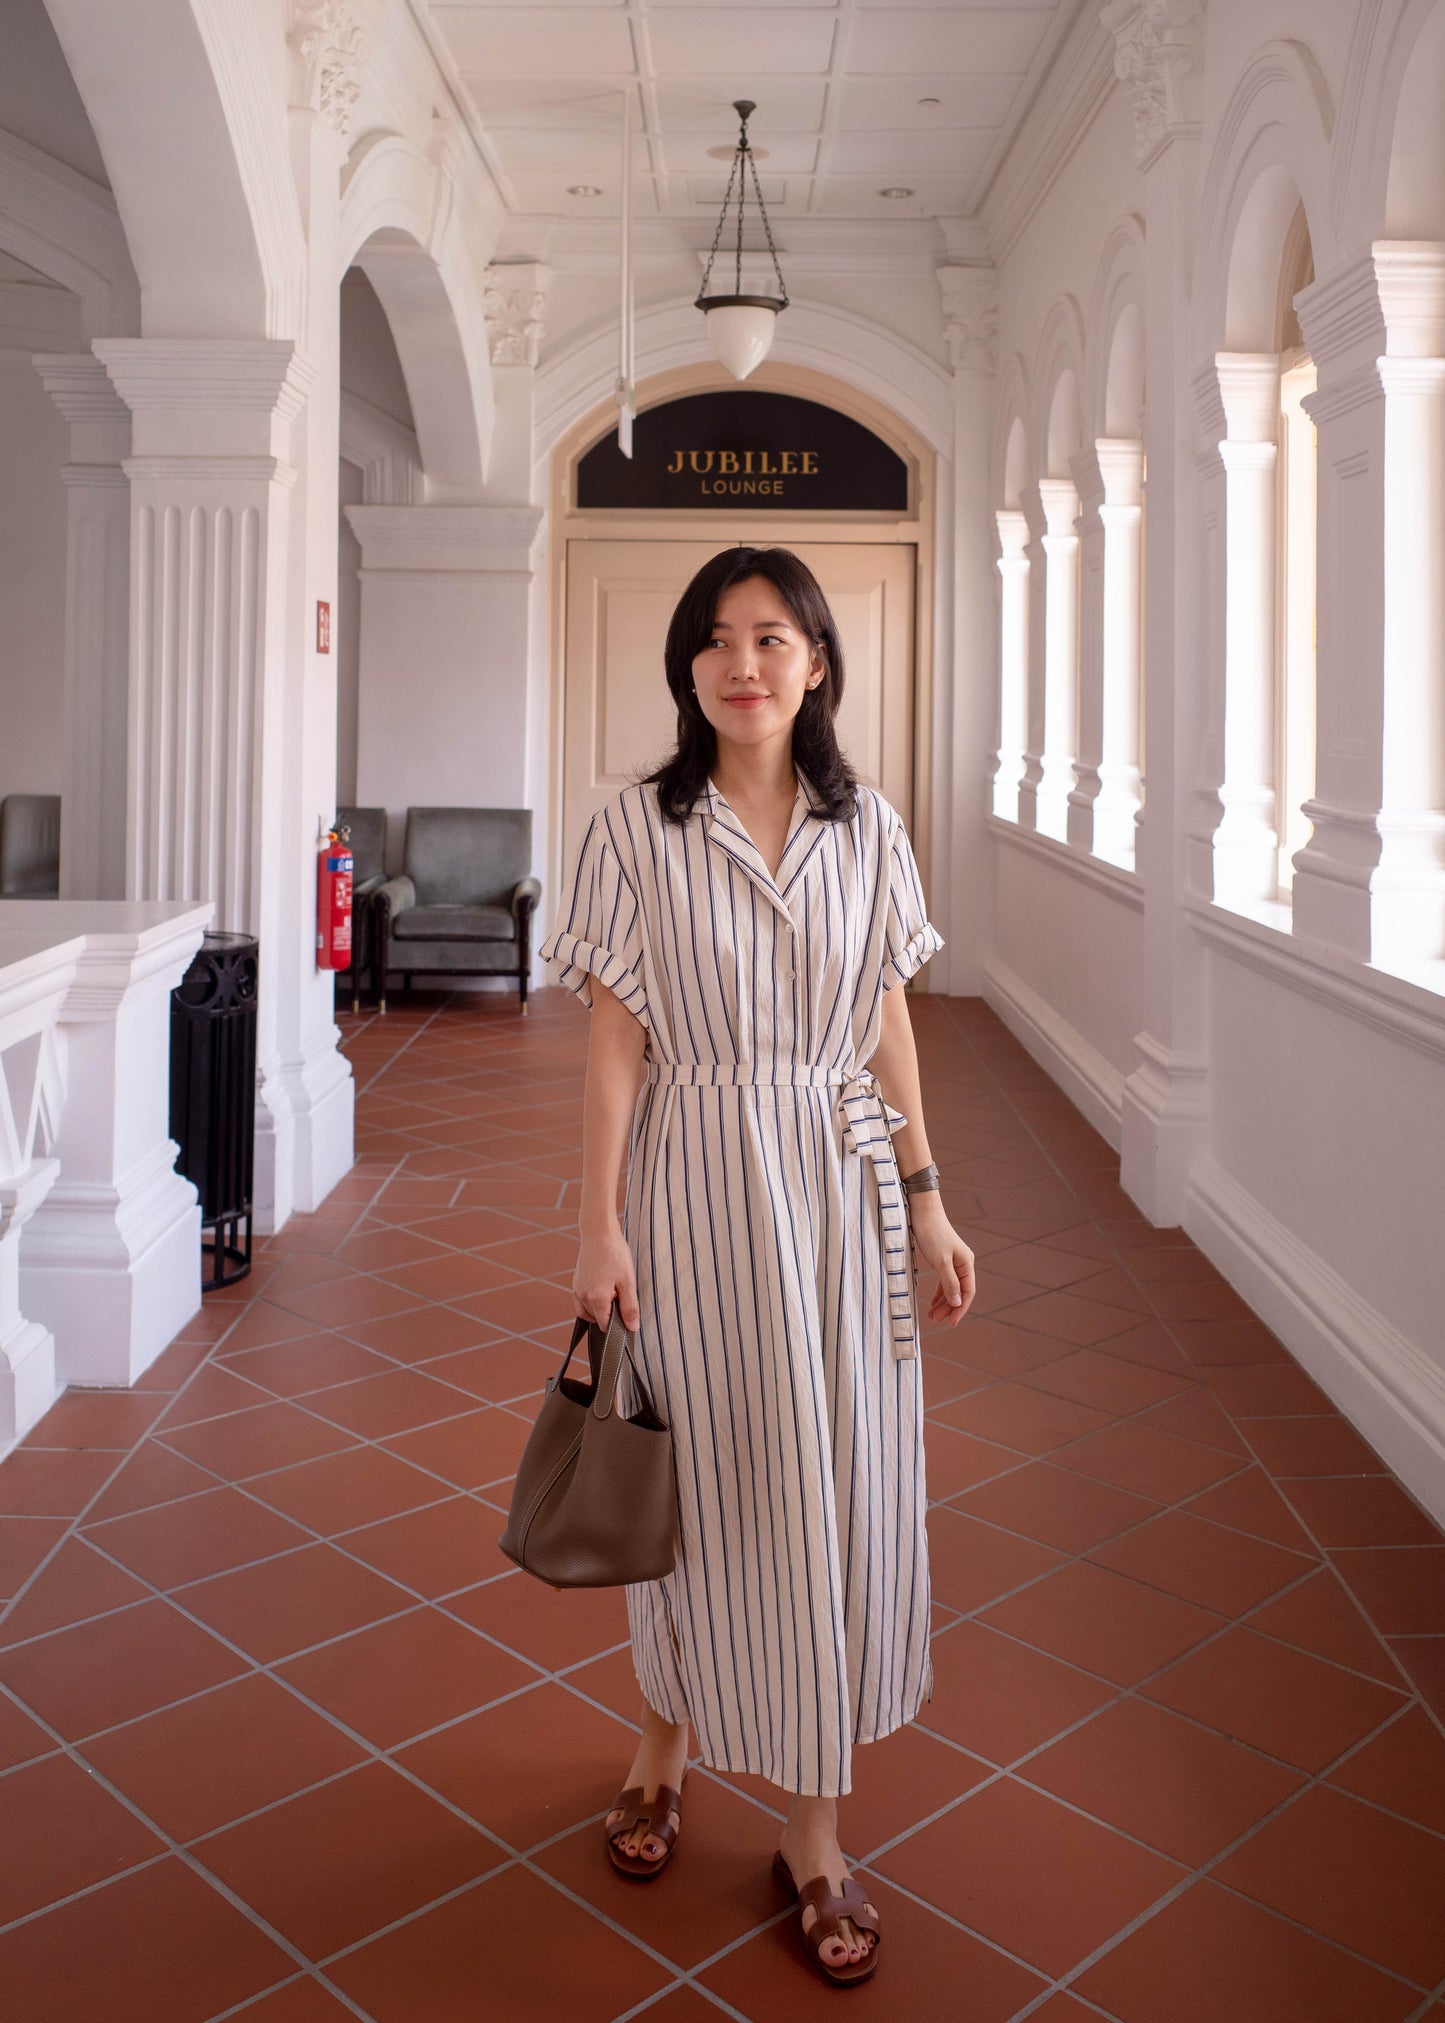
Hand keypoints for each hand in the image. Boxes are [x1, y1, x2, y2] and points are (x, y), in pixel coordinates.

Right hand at [574, 1219, 640, 1329]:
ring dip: (600, 1308)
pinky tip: (603, 1289)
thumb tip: (632, 1327)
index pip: (605, 1326)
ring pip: (588, 1312)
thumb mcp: (628, 1281)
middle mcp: (583, 1297)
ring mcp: (577, 1290)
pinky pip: (582, 1303)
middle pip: (597, 1319)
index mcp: (596, 1298)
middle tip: (620, 1293)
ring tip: (612, 1289)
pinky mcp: (575, 1284)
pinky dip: (592, 1302)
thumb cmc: (615, 1254)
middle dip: (610, 1313)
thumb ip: (630, 1307)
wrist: (599, 1233)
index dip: (618, 1324)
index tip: (626, 1311)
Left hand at [907, 1194, 975, 1327]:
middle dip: (948, 1308)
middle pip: (959, 1292)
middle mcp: (963, 1264)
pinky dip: (938, 1293)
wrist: (922, 1211)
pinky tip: (932, 1303)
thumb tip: (957, 1303)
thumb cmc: (932, 1233)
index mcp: (967, 1264)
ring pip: (950, 1288)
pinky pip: (943, 1281)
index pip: (967, 1293)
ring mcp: (953, 1262)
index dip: (960, 1309)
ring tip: (931, 1316)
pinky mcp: (942, 1260)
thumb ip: (949, 1282)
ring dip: (942, 1303)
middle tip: (935, 1320)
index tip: (951, 1323)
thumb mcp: (940, 1260)